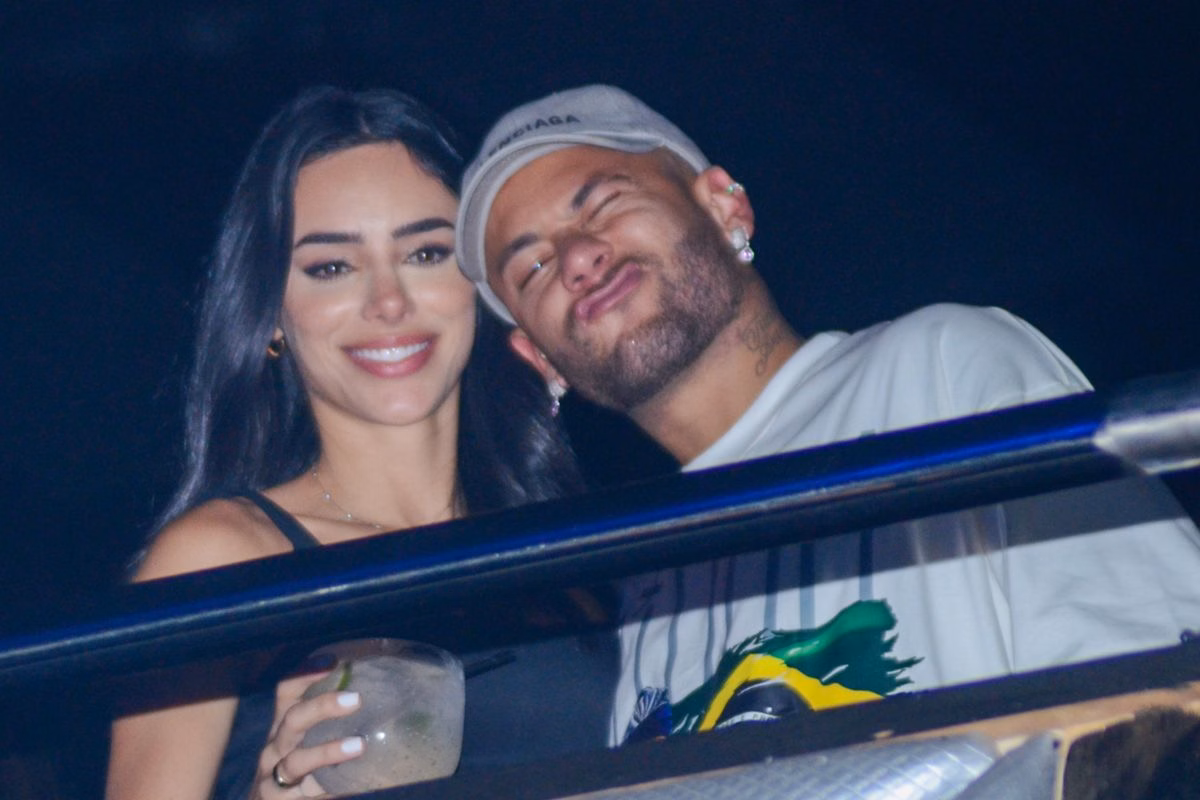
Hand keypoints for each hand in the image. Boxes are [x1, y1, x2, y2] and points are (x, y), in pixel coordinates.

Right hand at [252, 669, 364, 797]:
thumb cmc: (298, 771)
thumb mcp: (309, 744)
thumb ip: (332, 726)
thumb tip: (383, 706)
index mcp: (283, 727)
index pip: (287, 693)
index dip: (305, 675)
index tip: (334, 662)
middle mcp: (274, 747)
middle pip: (293, 719)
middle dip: (322, 707)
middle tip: (356, 699)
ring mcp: (272, 777)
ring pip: (296, 760)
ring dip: (327, 752)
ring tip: (359, 746)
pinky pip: (302, 796)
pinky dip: (321, 792)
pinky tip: (342, 789)